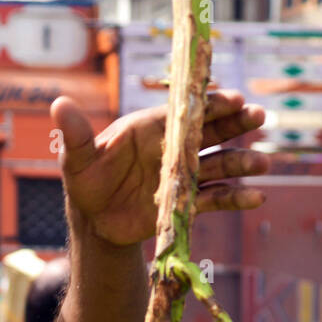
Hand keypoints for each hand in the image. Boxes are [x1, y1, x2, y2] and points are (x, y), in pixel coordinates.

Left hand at [52, 91, 269, 247]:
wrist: (95, 222)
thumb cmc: (85, 182)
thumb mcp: (76, 160)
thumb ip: (74, 135)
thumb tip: (59, 104)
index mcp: (150, 128)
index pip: (184, 112)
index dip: (210, 104)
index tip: (234, 99)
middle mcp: (171, 146)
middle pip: (210, 131)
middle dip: (236, 124)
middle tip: (261, 116)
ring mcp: (182, 173)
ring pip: (218, 164)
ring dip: (242, 162)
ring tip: (263, 164)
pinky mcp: (187, 201)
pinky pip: (215, 198)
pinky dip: (235, 198)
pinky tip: (256, 197)